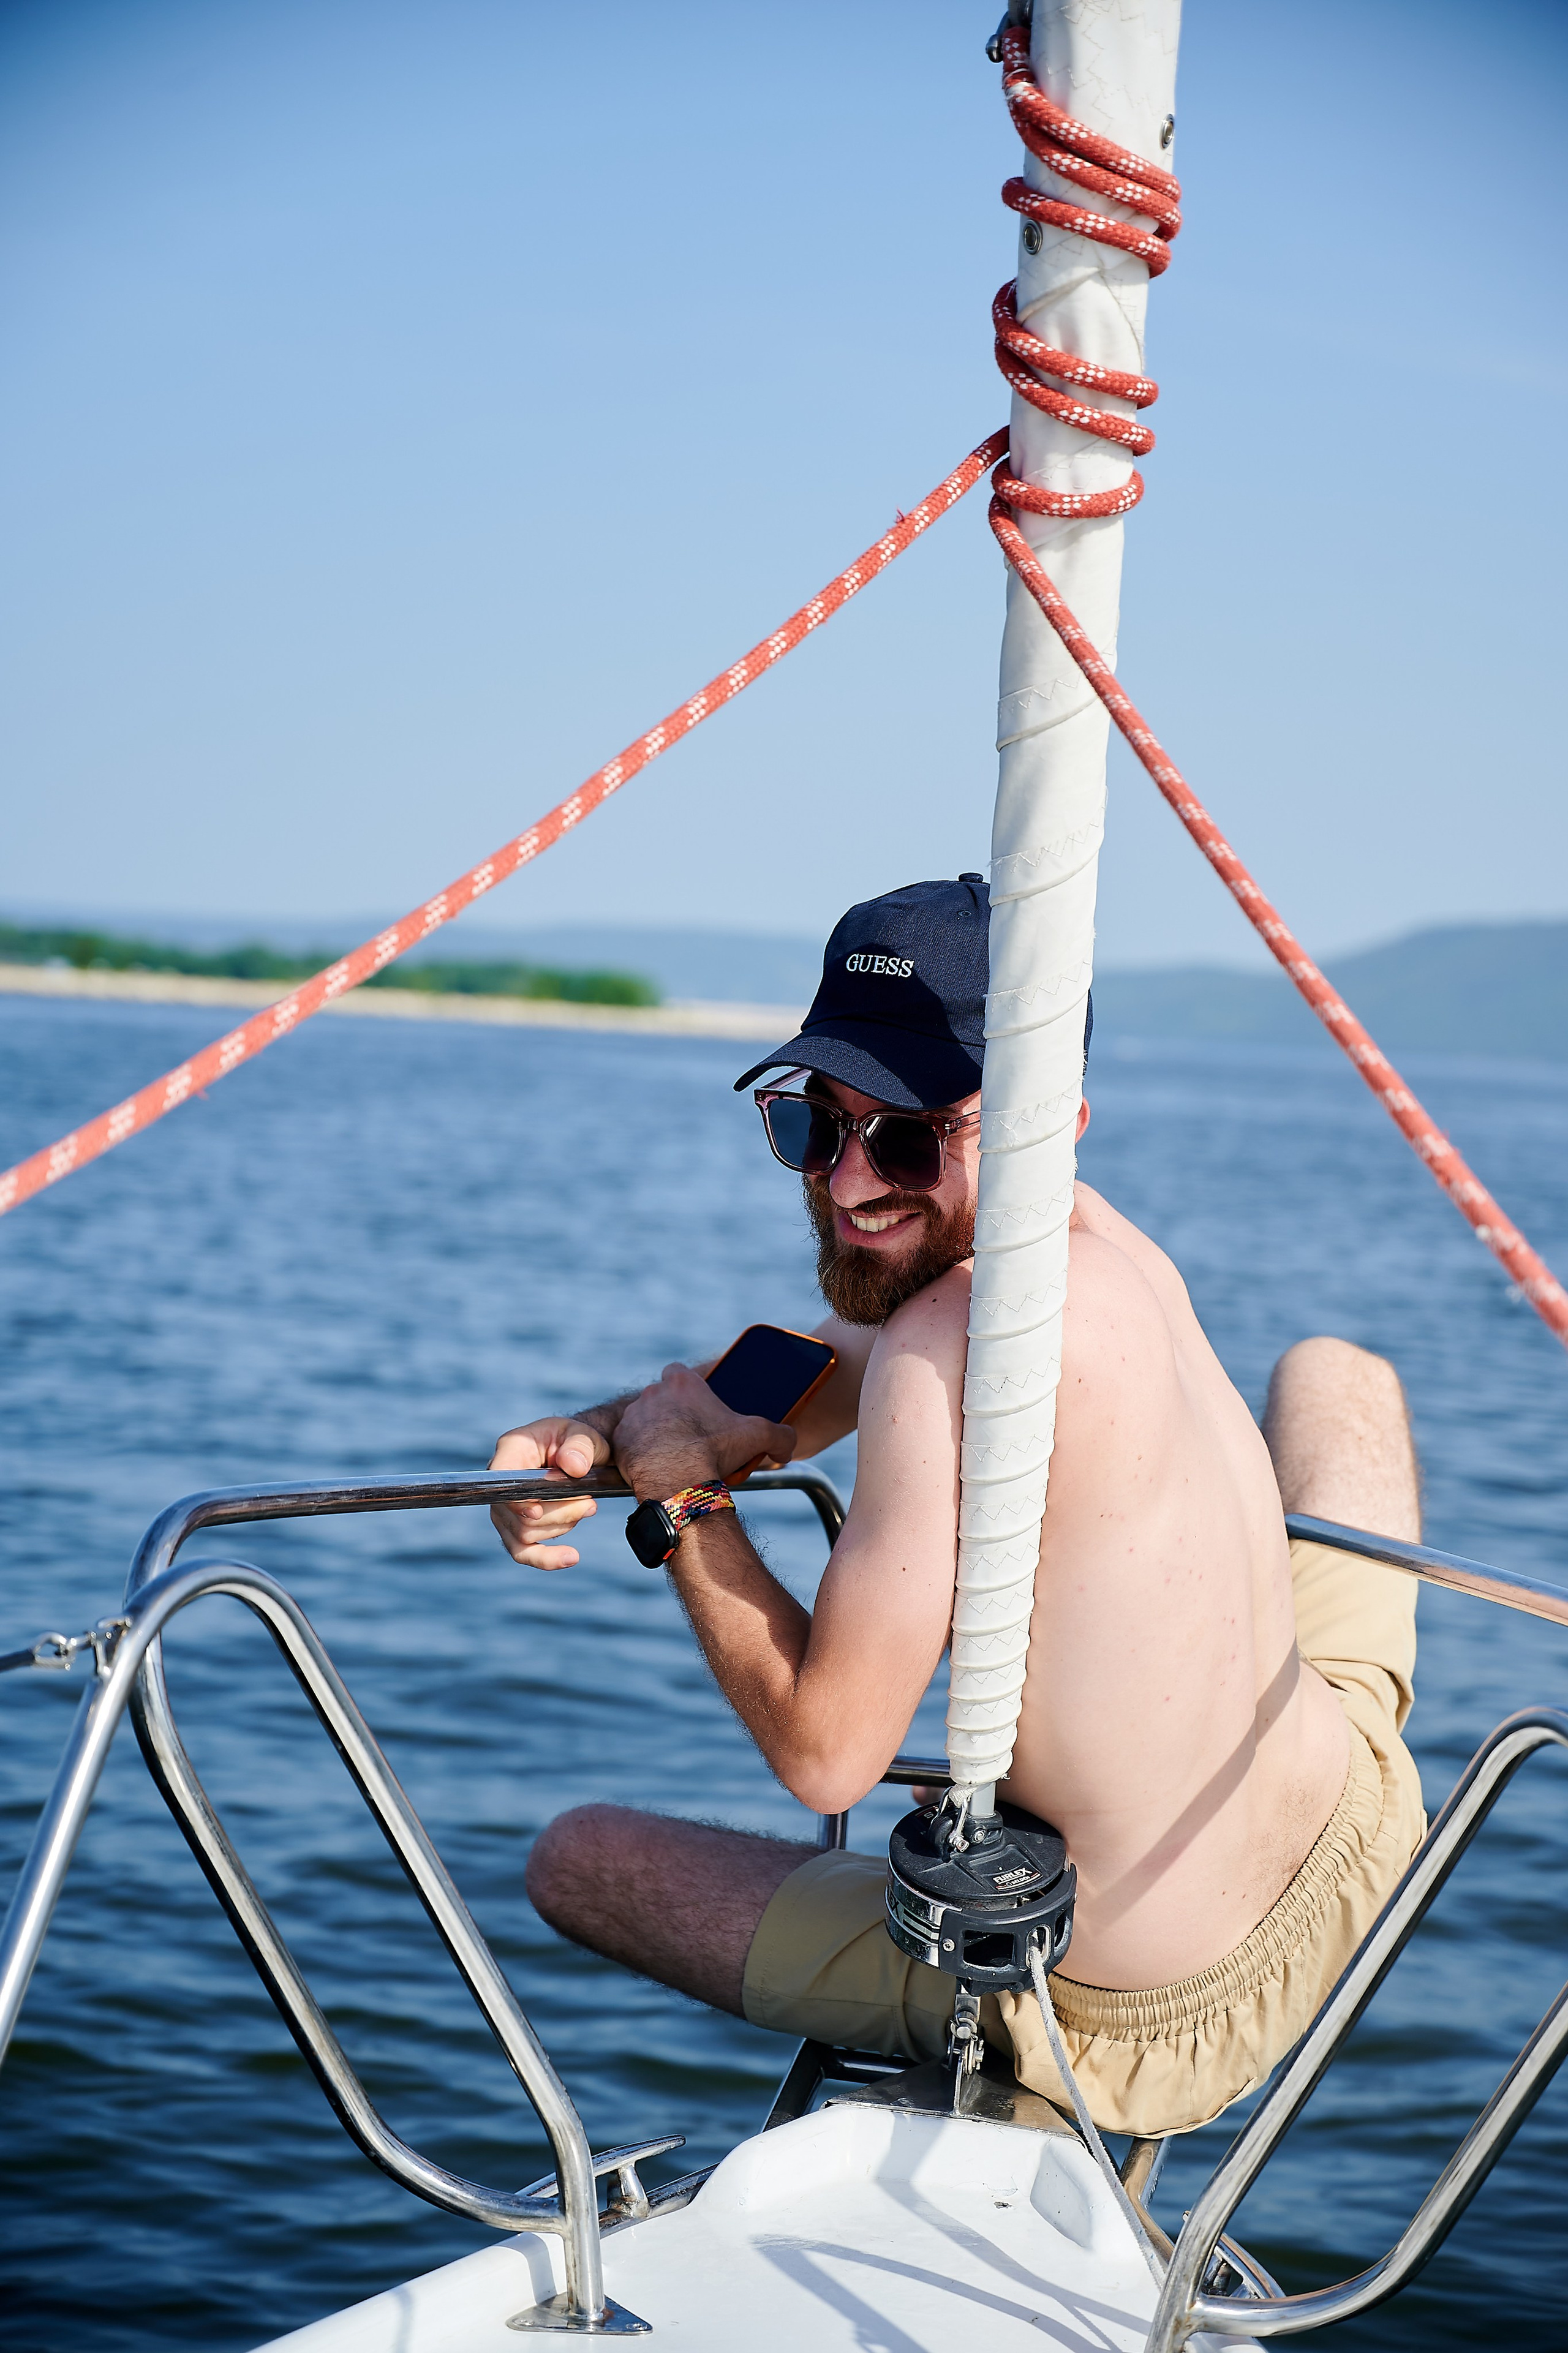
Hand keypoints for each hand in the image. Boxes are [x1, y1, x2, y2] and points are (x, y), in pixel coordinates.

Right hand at [489, 1415, 614, 1569]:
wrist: (579, 1454)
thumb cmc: (576, 1441)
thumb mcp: (583, 1434)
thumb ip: (580, 1446)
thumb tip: (574, 1467)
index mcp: (512, 1449)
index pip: (500, 1479)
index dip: (515, 1500)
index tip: (537, 1512)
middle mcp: (501, 1481)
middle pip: (520, 1515)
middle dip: (561, 1513)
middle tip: (590, 1503)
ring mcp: (505, 1507)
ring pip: (525, 1535)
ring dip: (564, 1526)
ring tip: (588, 1507)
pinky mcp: (516, 1527)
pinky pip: (522, 1552)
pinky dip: (546, 1559)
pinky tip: (571, 1558)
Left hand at [614, 1363, 795, 1500]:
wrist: (679, 1482)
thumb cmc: (716, 1452)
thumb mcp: (759, 1437)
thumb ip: (781, 1436)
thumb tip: (788, 1448)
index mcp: (683, 1383)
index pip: (679, 1372)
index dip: (686, 1388)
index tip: (696, 1407)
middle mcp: (653, 1392)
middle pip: (661, 1396)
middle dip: (671, 1412)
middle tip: (687, 1435)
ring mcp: (633, 1415)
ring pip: (644, 1418)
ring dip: (653, 1430)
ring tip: (671, 1453)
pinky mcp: (621, 1439)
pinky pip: (629, 1440)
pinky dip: (638, 1450)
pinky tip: (654, 1464)